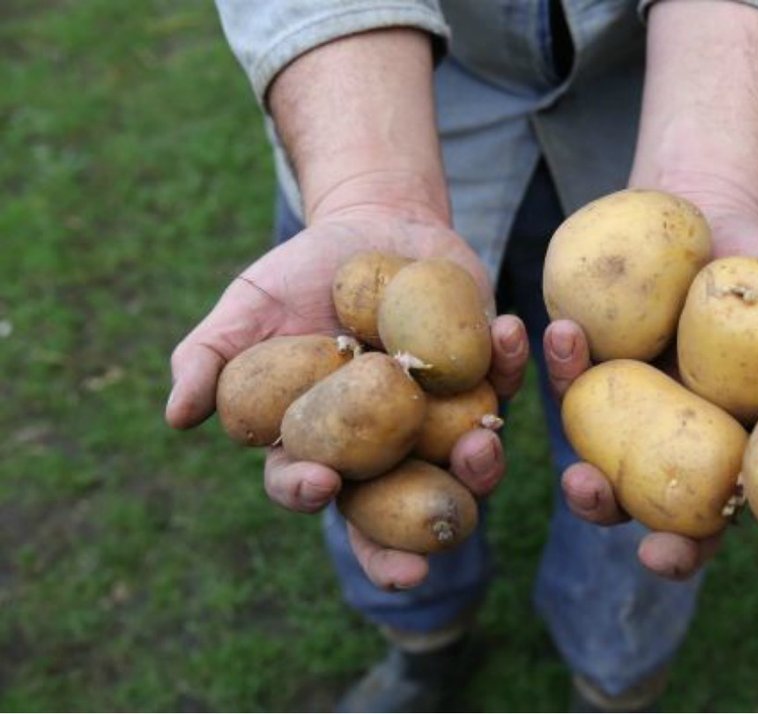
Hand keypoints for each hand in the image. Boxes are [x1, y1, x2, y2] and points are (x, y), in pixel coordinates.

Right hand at [166, 206, 528, 589]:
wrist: (372, 227)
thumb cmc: (300, 275)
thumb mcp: (248, 307)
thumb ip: (208, 357)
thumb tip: (175, 416)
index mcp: (323, 441)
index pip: (310, 485)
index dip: (310, 495)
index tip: (320, 484)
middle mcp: (386, 445)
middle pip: (399, 507)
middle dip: (415, 533)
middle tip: (432, 545)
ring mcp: (440, 418)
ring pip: (464, 464)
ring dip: (479, 466)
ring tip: (482, 446)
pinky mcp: (486, 379)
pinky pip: (504, 383)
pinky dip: (508, 364)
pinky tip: (508, 332)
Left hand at [543, 202, 757, 580]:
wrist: (698, 215)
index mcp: (750, 442)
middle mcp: (691, 446)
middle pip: (687, 520)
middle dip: (672, 549)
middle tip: (657, 554)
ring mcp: (636, 422)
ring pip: (614, 480)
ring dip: (594, 494)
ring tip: (582, 479)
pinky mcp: (590, 382)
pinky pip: (571, 388)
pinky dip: (564, 368)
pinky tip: (564, 335)